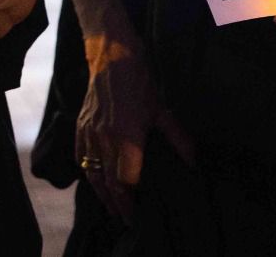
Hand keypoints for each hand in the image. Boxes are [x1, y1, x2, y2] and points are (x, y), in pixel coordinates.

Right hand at [74, 37, 192, 223]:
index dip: (132, 200)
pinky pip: (80, 156)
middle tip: (127, 220)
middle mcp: (104, 139)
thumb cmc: (139, 81)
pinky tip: (96, 178)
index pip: (125, 181)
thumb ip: (178, 139)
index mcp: (125, 137)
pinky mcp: (81, 126)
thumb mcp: (162, 110)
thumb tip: (194, 164)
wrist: (110, 56)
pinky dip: (88, 172)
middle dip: (117, 204)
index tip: (140, 213)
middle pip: (107, 182)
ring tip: (112, 207)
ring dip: (101, 193)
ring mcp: (89, 132)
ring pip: (91, 172)